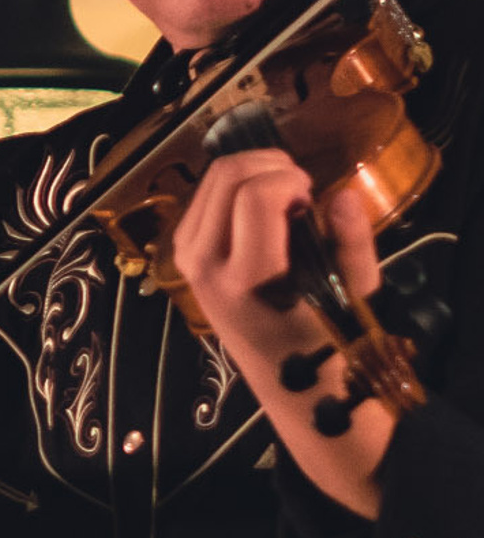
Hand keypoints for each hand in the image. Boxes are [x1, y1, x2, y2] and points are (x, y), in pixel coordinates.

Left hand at [175, 145, 381, 345]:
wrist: (278, 372)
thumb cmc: (323, 336)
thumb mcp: (354, 293)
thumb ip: (352, 243)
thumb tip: (342, 196)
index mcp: (247, 275)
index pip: (255, 195)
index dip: (291, 180)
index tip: (312, 198)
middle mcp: (205, 262)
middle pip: (227, 174)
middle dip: (272, 164)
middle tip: (300, 189)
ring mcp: (186, 255)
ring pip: (213, 177)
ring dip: (255, 170)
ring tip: (285, 196)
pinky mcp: (182, 250)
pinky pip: (204, 193)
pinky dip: (237, 185)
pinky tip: (262, 206)